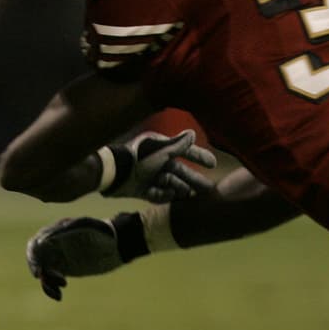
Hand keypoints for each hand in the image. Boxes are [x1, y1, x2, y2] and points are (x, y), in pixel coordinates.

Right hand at [26, 216, 123, 300]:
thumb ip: (64, 230)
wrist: (117, 244)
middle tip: (41, 277)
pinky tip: (59, 295)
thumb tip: (42, 241)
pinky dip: (52, 288)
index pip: (36, 243)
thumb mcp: (84, 225)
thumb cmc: (101, 230)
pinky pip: (52, 279)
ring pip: (43, 271)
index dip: (33, 256)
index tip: (38, 269)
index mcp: (56, 231)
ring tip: (58, 293)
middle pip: (36, 257)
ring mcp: (59, 256)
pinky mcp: (65, 268)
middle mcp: (54, 244)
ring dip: (46, 283)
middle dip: (35, 268)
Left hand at [99, 130, 215, 201]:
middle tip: (208, 189)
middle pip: (179, 172)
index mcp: (161, 148)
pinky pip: (157, 193)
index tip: (213, 164)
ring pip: (170, 184)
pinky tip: (169, 196)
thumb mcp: (160, 150)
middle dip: (193, 179)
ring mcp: (149, 176)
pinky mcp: (142, 189)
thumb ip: (178, 144)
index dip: (198, 156)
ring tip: (191, 196)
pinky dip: (163, 195)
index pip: (184, 151)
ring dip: (179, 188)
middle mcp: (156, 161)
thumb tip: (193, 133)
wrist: (114, 173)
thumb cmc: (139, 158)